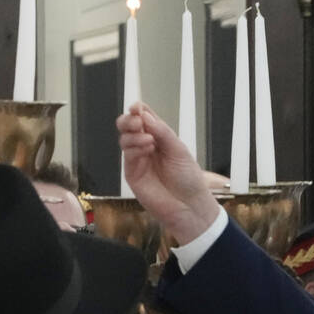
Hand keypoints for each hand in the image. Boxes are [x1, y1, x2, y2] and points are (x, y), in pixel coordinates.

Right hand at [117, 102, 220, 243]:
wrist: (189, 206)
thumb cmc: (188, 178)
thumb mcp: (179, 149)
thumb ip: (162, 132)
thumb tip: (144, 115)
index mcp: (159, 137)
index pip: (144, 117)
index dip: (138, 110)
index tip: (137, 108)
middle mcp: (146, 146)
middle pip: (128, 126)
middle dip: (129, 120)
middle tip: (138, 122)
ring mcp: (138, 160)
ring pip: (124, 139)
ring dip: (134, 135)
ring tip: (149, 140)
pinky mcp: (132, 174)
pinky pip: (127, 155)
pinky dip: (135, 148)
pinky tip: (148, 148)